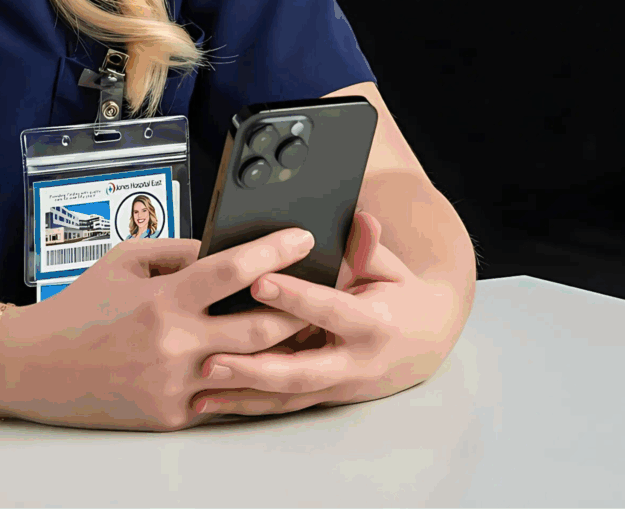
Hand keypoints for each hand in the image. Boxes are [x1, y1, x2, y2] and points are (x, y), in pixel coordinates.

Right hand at [0, 227, 314, 430]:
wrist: (36, 367)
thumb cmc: (81, 307)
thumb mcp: (126, 262)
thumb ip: (180, 252)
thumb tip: (228, 249)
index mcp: (164, 298)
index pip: (233, 268)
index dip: (276, 250)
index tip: (304, 237)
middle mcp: (174, 344)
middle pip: (260, 328)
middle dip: (297, 310)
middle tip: (319, 293)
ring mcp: (175, 385)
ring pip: (250, 370)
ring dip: (280, 351)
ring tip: (302, 331)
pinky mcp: (171, 415)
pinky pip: (222, 396)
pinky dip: (242, 379)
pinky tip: (262, 366)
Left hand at [194, 210, 465, 416]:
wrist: (424, 345)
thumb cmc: (400, 298)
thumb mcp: (390, 269)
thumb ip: (366, 249)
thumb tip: (358, 219)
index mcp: (372, 324)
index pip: (328, 310)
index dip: (294, 297)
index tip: (258, 281)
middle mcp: (354, 363)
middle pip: (301, 371)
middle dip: (255, 367)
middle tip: (212, 357)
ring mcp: (336, 387)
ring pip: (285, 396)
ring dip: (241, 395)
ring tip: (200, 389)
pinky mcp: (323, 398)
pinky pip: (280, 405)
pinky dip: (245, 405)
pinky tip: (208, 403)